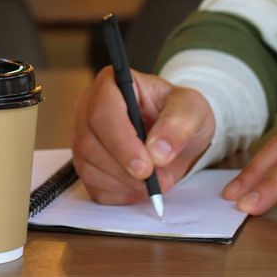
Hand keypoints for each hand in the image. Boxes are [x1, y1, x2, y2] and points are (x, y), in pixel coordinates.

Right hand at [72, 67, 215, 204]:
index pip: (103, 112)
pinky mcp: (86, 162)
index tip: (146, 166)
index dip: (122, 142)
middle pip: (90, 142)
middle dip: (124, 168)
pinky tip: (138, 185)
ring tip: (155, 181)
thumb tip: (158, 150)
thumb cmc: (179, 114)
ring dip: (124, 182)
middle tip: (157, 180)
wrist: (174, 136)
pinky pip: (92, 186)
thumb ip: (179, 125)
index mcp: (112, 84)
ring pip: (88, 166)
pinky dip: (119, 193)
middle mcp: (89, 107)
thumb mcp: (192, 110)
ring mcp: (83, 136)